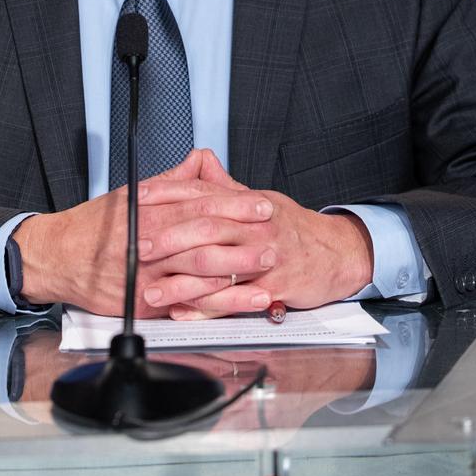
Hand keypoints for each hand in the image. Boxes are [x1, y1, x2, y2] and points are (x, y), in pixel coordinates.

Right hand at [14, 150, 272, 315]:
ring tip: (267, 270)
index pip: (200, 203)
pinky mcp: (144, 302)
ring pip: (198, 271)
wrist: (59, 258)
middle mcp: (148, 241)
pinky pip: (185, 302)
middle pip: (204, 237)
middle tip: (274, 236)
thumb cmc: (94, 226)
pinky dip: (215, 302)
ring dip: (236, 271)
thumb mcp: (131, 193)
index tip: (261, 204)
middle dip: (243, 238)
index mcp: (149, 210)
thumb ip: (170, 181)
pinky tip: (238, 301)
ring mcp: (147, 274)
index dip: (234, 203)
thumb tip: (199, 161)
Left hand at [137, 150, 373, 316]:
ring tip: (151, 289)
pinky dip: (206, 309)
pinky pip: (234, 302)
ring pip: (217, 269)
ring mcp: (264, 259)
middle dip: (170, 237)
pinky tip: (183, 312)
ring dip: (181, 281)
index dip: (168, 194)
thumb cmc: (293, 228)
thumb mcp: (260, 199)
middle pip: (207, 229)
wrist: (336, 253)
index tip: (139, 198)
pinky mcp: (272, 290)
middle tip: (139, 245)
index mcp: (248, 203)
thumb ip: (225, 187)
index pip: (202, 193)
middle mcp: (255, 228)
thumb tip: (199, 162)